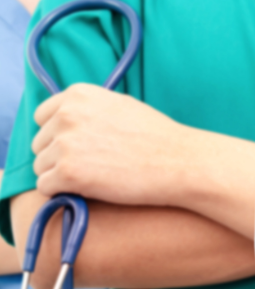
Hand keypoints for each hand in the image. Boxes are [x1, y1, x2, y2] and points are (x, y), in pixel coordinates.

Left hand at [32, 84, 199, 205]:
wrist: (180, 162)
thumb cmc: (158, 138)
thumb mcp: (121, 106)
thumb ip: (90, 109)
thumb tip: (67, 123)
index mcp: (78, 95)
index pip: (43, 117)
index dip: (59, 136)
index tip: (80, 148)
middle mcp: (67, 114)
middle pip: (40, 144)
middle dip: (60, 157)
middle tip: (93, 166)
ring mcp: (66, 143)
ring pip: (41, 167)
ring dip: (62, 176)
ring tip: (95, 178)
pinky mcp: (68, 172)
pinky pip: (46, 187)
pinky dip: (63, 192)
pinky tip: (90, 190)